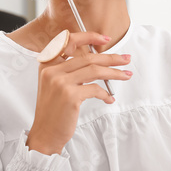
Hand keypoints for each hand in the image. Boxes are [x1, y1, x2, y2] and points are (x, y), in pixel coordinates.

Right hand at [28, 31, 131, 154]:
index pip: (68, 41)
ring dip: (114, 72)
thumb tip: (97, 61)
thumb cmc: (53, 111)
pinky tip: (109, 99)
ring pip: (95, 70)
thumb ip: (69, 70)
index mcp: (47, 64)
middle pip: (88, 57)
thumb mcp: (55, 85)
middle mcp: (52, 71)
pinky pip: (96, 89)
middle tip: (126, 59)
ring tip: (126, 75)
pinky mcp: (70, 96)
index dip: (88, 37)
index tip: (105, 39)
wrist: (45, 134)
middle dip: (111, 57)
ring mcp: (61, 83)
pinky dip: (106, 94)